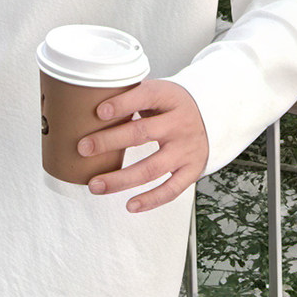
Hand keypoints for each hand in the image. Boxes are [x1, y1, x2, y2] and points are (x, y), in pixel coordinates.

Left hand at [78, 79, 209, 211]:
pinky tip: (129, 205)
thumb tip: (86, 97)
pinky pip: (171, 190)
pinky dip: (150, 200)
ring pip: (152, 168)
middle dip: (110, 142)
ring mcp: (187, 149)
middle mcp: (180, 124)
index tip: (98, 112)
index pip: (145, 97)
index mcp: (169, 97)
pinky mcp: (192, 170)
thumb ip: (131, 94)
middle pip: (142, 133)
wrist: (212, 118)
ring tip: (94, 185)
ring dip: (121, 179)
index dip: (122, 104)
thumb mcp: (157, 91)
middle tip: (83, 148)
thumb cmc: (171, 105)